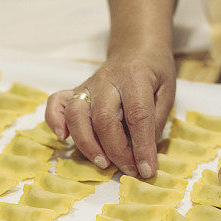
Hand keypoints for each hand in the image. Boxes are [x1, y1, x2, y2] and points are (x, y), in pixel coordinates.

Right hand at [45, 49, 175, 177]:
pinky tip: (63, 138)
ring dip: (87, 144)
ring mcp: (88, 84)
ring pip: (77, 115)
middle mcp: (107, 79)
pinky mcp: (75, 90)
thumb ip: (155, 121)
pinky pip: (56, 103)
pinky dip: (54, 120)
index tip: (147, 170)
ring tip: (102, 163)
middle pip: (104, 118)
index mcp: (135, 76)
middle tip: (129, 170)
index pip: (137, 115)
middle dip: (116, 151)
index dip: (142, 146)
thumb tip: (142, 153)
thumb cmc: (154, 73)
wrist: (136, 49)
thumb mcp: (167, 93)